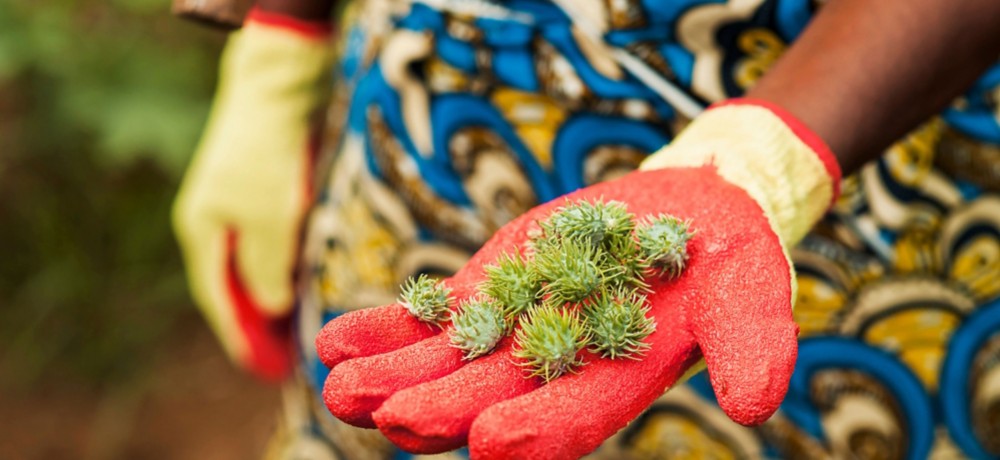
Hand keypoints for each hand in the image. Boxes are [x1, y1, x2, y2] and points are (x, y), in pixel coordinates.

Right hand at [173, 8, 330, 379]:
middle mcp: (212, 223)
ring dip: (267, 300)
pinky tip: (296, 283)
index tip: (263, 370)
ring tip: (291, 332)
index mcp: (204, 234)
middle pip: (232, 286)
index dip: (242, 336)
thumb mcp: (269, 222)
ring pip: (249, 266)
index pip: (220, 299)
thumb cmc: (268, 160)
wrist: (275, 91)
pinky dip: (277, 270)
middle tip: (280, 361)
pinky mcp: (256, 192)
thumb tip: (271, 308)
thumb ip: (267, 269)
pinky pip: (264, 245)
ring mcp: (232, 206)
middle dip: (254, 324)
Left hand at [315, 100, 840, 457]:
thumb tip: (758, 401)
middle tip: (390, 417)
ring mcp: (515, 330)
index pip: (574, 416)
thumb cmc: (729, 259)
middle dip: (441, 410)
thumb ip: (751, 345)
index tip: (491, 441)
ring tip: (339, 385)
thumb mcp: (752, 293)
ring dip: (393, 376)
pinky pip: (431, 317)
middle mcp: (556, 366)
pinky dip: (385, 328)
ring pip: (447, 363)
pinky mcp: (490, 292)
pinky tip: (335, 341)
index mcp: (618, 377)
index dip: (536, 431)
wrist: (688, 211)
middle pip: (492, 396)